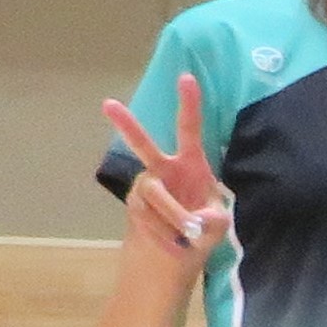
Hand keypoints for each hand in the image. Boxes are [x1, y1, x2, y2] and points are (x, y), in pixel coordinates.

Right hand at [104, 77, 226, 265]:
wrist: (179, 249)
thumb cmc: (204, 227)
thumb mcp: (219, 224)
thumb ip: (212, 221)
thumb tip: (193, 222)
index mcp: (192, 163)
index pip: (190, 129)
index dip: (189, 104)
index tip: (186, 77)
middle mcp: (165, 168)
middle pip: (144, 145)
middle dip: (127, 125)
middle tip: (108, 104)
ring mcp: (147, 185)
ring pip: (154, 194)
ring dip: (172, 216)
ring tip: (185, 235)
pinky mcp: (135, 204)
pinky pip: (146, 214)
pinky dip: (162, 230)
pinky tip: (170, 239)